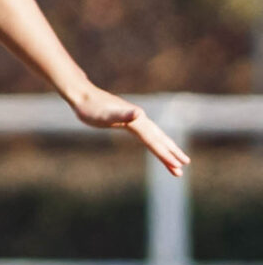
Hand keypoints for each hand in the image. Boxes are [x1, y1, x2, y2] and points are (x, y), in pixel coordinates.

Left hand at [70, 85, 187, 176]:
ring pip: (156, 137)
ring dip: (167, 149)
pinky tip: (157, 146)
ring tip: (176, 163)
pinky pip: (147, 135)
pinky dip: (155, 143)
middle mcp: (140, 120)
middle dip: (172, 154)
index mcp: (137, 121)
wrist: (82, 95)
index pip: (154, 142)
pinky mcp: (130, 121)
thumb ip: (122, 114)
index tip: (177, 167)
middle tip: (182, 169)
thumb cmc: (91, 108)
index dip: (165, 155)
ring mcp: (136, 120)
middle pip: (160, 140)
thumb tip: (139, 113)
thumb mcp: (105, 114)